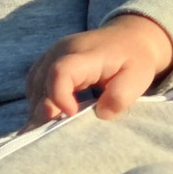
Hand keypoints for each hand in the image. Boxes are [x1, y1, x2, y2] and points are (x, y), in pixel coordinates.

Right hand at [24, 13, 172, 124]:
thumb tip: (101, 114)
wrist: (129, 38)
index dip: (59, 97)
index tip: (72, 115)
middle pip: (41, 83)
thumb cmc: (135, 60)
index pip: (60, 72)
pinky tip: (49, 117)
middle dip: (46, 112)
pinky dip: (39, 102)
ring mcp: (51, 55)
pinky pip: (35, 85)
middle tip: (54, 135)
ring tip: (50, 130)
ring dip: (40, 109)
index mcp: (85, 53)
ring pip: (34, 86)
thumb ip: (121, 97)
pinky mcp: (47, 62)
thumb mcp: (138, 78)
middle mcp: (61, 51)